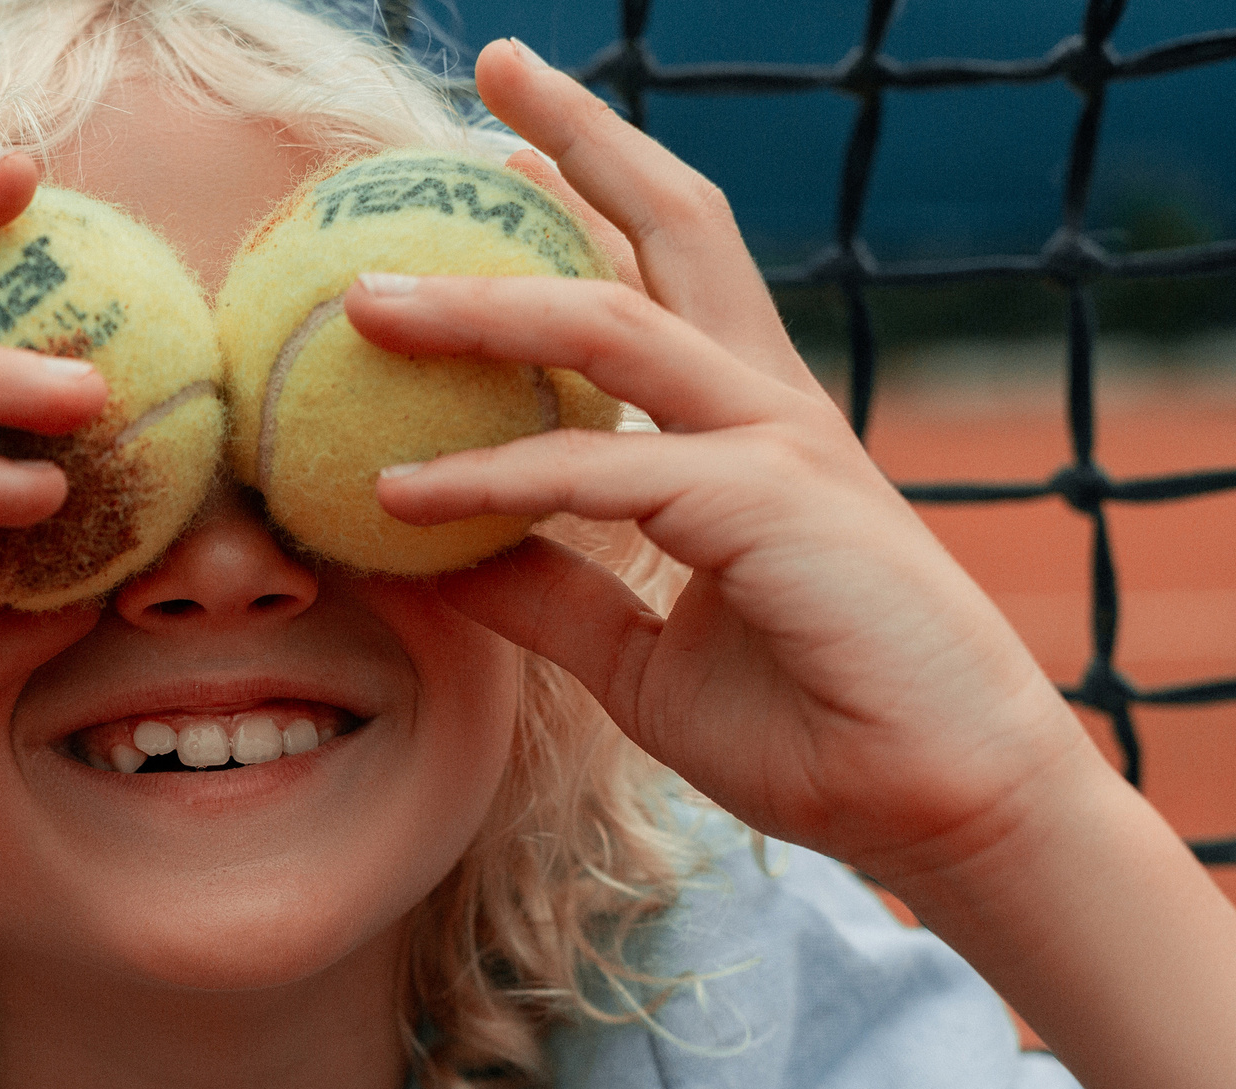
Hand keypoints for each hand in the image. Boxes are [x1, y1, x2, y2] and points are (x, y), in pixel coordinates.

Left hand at [351, 40, 1102, 890]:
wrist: (936, 804)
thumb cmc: (807, 719)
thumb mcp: (634, 648)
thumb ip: (541, 590)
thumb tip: (421, 556)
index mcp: (748, 425)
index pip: (666, 272)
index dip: (592, 196)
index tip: (504, 151)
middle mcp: (766, 406)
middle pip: (673, 225)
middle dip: (583, 140)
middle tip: (494, 70)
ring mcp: (775, 442)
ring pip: (609, 326)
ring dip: (479, 303)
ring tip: (362, 297)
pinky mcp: (766, 504)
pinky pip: (594, 473)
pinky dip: (489, 478)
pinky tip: (397, 492)